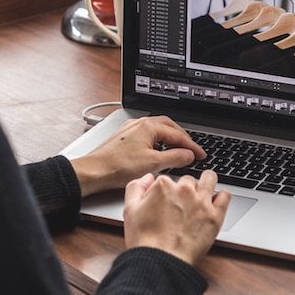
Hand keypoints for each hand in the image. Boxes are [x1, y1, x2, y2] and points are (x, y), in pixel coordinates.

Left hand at [71, 116, 206, 196]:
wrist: (93, 171)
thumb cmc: (118, 166)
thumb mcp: (153, 163)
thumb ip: (175, 158)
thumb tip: (188, 155)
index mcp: (149, 126)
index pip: (178, 134)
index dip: (192, 146)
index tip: (201, 154)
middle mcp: (140, 123)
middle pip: (169, 126)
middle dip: (182, 137)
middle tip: (191, 149)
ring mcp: (131, 129)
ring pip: (157, 129)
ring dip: (169, 138)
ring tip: (177, 150)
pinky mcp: (124, 137)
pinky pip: (146, 134)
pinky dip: (157, 141)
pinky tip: (157, 152)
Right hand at [123, 170, 230, 265]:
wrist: (161, 262)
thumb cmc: (145, 240)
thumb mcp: (129, 210)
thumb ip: (136, 187)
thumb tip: (147, 178)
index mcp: (163, 186)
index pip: (168, 179)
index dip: (167, 190)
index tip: (166, 200)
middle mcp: (184, 190)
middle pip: (188, 180)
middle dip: (185, 189)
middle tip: (183, 203)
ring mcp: (201, 202)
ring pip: (209, 179)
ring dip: (206, 182)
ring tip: (204, 191)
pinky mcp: (215, 215)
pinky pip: (225, 195)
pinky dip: (222, 196)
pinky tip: (216, 201)